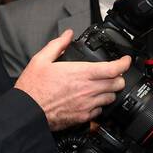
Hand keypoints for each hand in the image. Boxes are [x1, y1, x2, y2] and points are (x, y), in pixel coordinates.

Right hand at [14, 29, 131, 131]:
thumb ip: (57, 45)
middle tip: (113, 74)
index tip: (125, 60)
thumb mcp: (41, 60)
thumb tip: (67, 35)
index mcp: (80, 73)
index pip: (112, 68)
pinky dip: (100, 104)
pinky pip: (100, 110)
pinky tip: (91, 100)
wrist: (26, 112)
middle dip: (118, 77)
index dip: (123, 63)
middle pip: (117, 83)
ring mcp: (87, 104)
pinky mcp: (84, 117)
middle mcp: (87, 89)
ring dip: (110, 91)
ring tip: (102, 86)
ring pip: (111, 97)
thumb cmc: (32, 88)